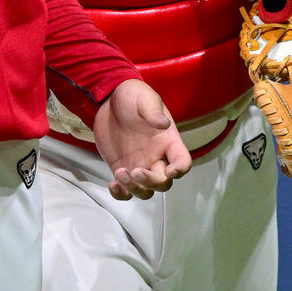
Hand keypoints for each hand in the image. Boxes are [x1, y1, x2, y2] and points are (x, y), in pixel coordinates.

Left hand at [93, 79, 191, 200]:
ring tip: (119, 173)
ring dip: (135, 189)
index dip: (180, 170)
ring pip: (146, 191)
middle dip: (151, 182)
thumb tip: (163, 123)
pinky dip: (121, 194)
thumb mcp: (144, 98)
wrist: (108, 98)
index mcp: (167, 141)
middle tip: (135, 171)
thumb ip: (153, 111)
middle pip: (163, 183)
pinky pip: (125, 191)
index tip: (169, 170)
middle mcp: (156, 157)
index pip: (183, 161)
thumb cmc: (132, 96)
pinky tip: (112, 185)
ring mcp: (139, 165)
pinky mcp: (121, 168)